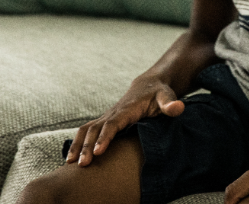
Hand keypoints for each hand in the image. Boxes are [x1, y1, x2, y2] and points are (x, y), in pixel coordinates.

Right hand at [65, 76, 185, 166]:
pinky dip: (77, 143)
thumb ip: (171, 104)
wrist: (149, 85)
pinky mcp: (104, 122)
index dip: (105, 137)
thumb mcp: (167, 96)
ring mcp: (107, 117)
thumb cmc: (159, 93)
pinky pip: (86, 132)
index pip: (114, 123)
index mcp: (127, 109)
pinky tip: (72, 158)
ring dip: (78, 145)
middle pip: (95, 129)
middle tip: (82, 164)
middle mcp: (113, 113)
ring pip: (86, 130)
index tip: (98, 151)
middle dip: (87, 146)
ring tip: (70, 163)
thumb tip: (178, 108)